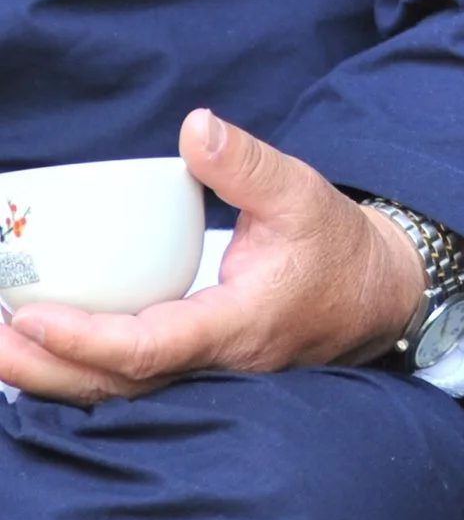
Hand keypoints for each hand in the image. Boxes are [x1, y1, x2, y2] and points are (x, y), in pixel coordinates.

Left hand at [0, 110, 426, 404]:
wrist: (374, 298)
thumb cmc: (335, 246)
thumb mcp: (302, 193)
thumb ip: (246, 163)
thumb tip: (196, 128)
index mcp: (237, 325)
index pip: (151, 347)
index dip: (86, 339)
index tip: (31, 316)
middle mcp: (213, 365)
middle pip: (113, 385)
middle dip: (42, 368)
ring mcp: (201, 377)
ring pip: (113, 391)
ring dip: (47, 374)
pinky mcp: (191, 370)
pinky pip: (123, 381)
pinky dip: (73, 370)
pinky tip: (32, 349)